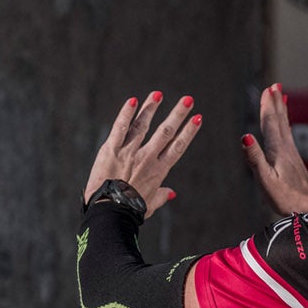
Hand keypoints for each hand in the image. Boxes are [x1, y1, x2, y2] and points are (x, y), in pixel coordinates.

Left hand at [83, 91, 201, 219]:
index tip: (198, 118)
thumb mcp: (149, 205)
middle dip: (178, 114)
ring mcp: (129, 152)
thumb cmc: (129, 211)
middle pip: (166, 132)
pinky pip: (120, 128)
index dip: (189, 131)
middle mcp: (147, 158)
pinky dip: (126, 113)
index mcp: (158, 171)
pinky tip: (133, 100)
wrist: (109, 213)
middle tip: (188, 99)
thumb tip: (171, 193)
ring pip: (143, 125)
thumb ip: (161, 196)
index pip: (178, 146)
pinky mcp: (111, 150)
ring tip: (158, 94)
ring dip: (151, 108)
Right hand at [242, 83, 307, 215]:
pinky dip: (285, 126)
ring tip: (281, 97)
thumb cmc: (287, 198)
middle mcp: (286, 149)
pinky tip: (285, 128)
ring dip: (282, 111)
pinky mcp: (294, 163)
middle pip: (280, 120)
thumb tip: (245, 137)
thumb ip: (254, 158)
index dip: (268, 105)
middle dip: (276, 103)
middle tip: (275, 85)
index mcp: (277, 150)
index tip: (268, 88)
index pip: (271, 122)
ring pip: (285, 127)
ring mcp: (292, 155)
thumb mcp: (265, 180)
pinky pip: (288, 137)